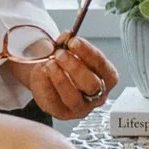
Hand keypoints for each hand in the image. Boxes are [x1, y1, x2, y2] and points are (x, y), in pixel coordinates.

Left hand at [3, 36, 123, 119]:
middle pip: (91, 85)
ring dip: (60, 79)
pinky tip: (41, 73)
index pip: (102, 66)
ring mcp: (81, 107)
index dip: (88, 53)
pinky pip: (53, 102)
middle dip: (75, 67)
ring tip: (50, 64)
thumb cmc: (67, 64)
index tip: (73, 41)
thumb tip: (67, 35)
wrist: (50, 77)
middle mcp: (98, 95)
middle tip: (60, 54)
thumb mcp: (68, 49)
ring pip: (73, 98)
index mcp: (107, 78)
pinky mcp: (62, 113)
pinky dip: (46, 86)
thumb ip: (68, 42)